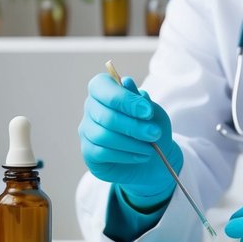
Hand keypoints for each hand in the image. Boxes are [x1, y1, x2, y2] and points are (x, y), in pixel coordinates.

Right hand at [79, 73, 182, 203]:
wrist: (153, 159)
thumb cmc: (150, 129)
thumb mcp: (153, 113)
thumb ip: (140, 99)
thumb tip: (126, 82)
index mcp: (104, 90)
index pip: (103, 86)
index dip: (125, 99)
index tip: (148, 111)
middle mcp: (91, 107)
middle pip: (106, 115)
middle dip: (134, 126)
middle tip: (155, 133)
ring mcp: (87, 130)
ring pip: (104, 136)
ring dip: (131, 143)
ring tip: (150, 148)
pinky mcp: (88, 152)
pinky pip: (102, 153)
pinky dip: (125, 155)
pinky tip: (140, 156)